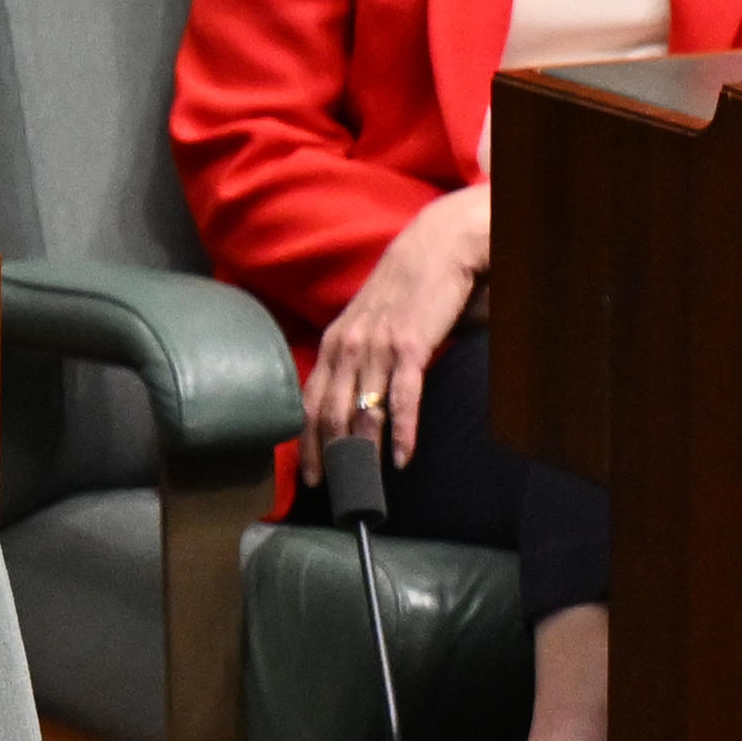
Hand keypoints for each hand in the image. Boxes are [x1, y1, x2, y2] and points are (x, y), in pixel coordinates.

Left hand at [304, 182, 490, 467]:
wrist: (435, 249)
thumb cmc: (406, 291)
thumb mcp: (370, 326)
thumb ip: (361, 359)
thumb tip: (359, 402)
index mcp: (334, 344)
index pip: (309, 402)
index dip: (306, 442)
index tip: (310, 476)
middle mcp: (347, 347)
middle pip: (329, 414)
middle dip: (330, 456)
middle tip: (336, 492)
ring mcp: (376, 347)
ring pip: (362, 411)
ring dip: (365, 454)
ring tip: (368, 486)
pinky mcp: (409, 346)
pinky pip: (402, 398)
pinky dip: (402, 432)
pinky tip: (403, 459)